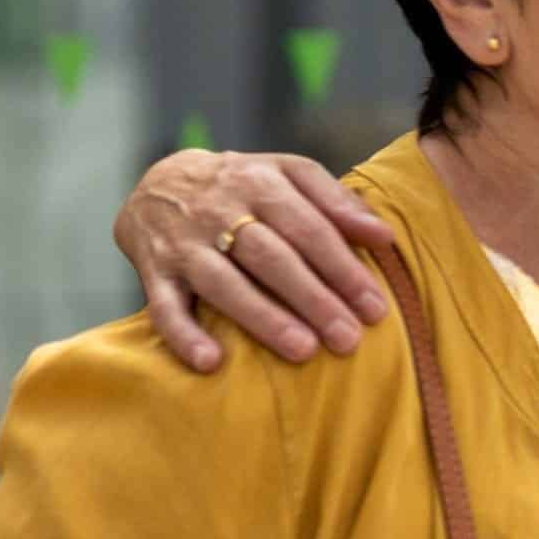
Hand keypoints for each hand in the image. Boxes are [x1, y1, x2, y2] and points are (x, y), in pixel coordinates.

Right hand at [114, 149, 396, 372]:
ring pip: (223, 282)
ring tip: (303, 350)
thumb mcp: (289, 175)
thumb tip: (384, 236)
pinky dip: (184, 335)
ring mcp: (184, 243)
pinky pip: (163, 306)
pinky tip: (211, 363)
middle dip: (313, 299)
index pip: (308, 228)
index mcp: (260, 184)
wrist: (160, 182)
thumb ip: (337, 201)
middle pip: (271, 257)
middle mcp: (220, 211)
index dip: (342, 269)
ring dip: (262, 318)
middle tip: (348, 338)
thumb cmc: (245, 186)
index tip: (375, 308)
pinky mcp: (154, 271)